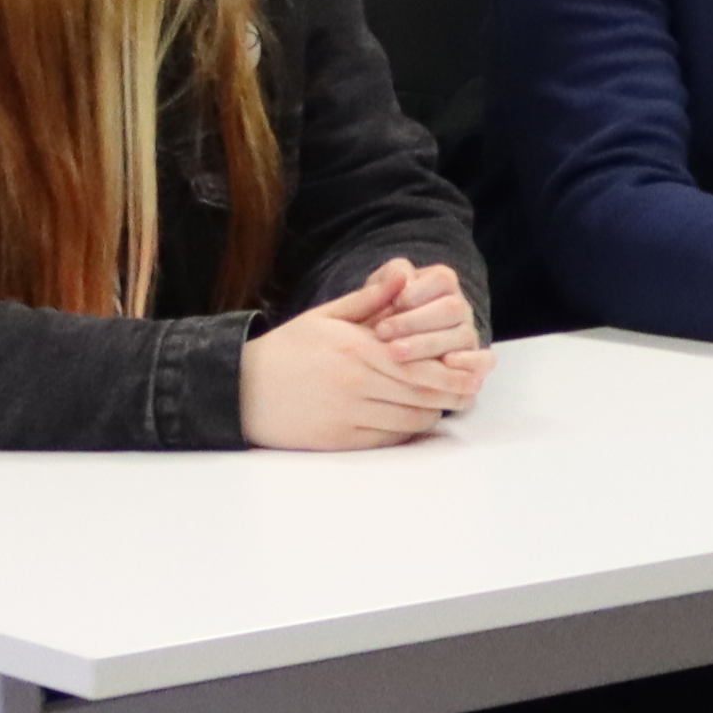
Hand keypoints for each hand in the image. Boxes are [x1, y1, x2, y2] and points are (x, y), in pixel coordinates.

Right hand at [244, 261, 487, 449]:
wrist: (238, 390)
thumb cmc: (286, 349)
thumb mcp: (325, 316)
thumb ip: (370, 300)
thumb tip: (405, 272)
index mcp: (357, 349)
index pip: (419, 361)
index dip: (451, 369)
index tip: (474, 368)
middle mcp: (356, 383)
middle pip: (421, 392)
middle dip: (452, 392)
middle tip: (472, 391)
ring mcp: (347, 414)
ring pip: (408, 419)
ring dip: (431, 412)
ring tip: (443, 404)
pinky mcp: (337, 439)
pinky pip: (386, 438)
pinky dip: (405, 430)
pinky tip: (412, 420)